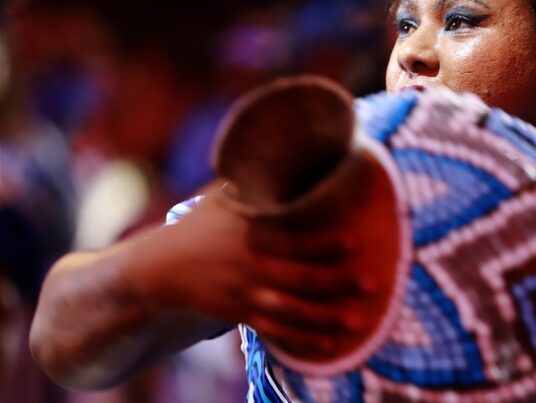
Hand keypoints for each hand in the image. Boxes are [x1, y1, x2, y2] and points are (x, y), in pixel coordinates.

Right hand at [127, 153, 399, 361]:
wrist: (162, 266)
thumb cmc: (202, 223)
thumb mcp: (225, 195)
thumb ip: (258, 181)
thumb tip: (293, 149)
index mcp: (252, 234)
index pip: (295, 241)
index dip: (326, 245)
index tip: (356, 242)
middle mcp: (252, 267)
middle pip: (302, 280)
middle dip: (339, 284)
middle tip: (374, 284)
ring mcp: (246, 294)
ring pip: (294, 313)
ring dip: (327, 320)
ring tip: (359, 322)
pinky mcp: (242, 315)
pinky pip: (277, 333)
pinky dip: (302, 342)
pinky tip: (328, 347)